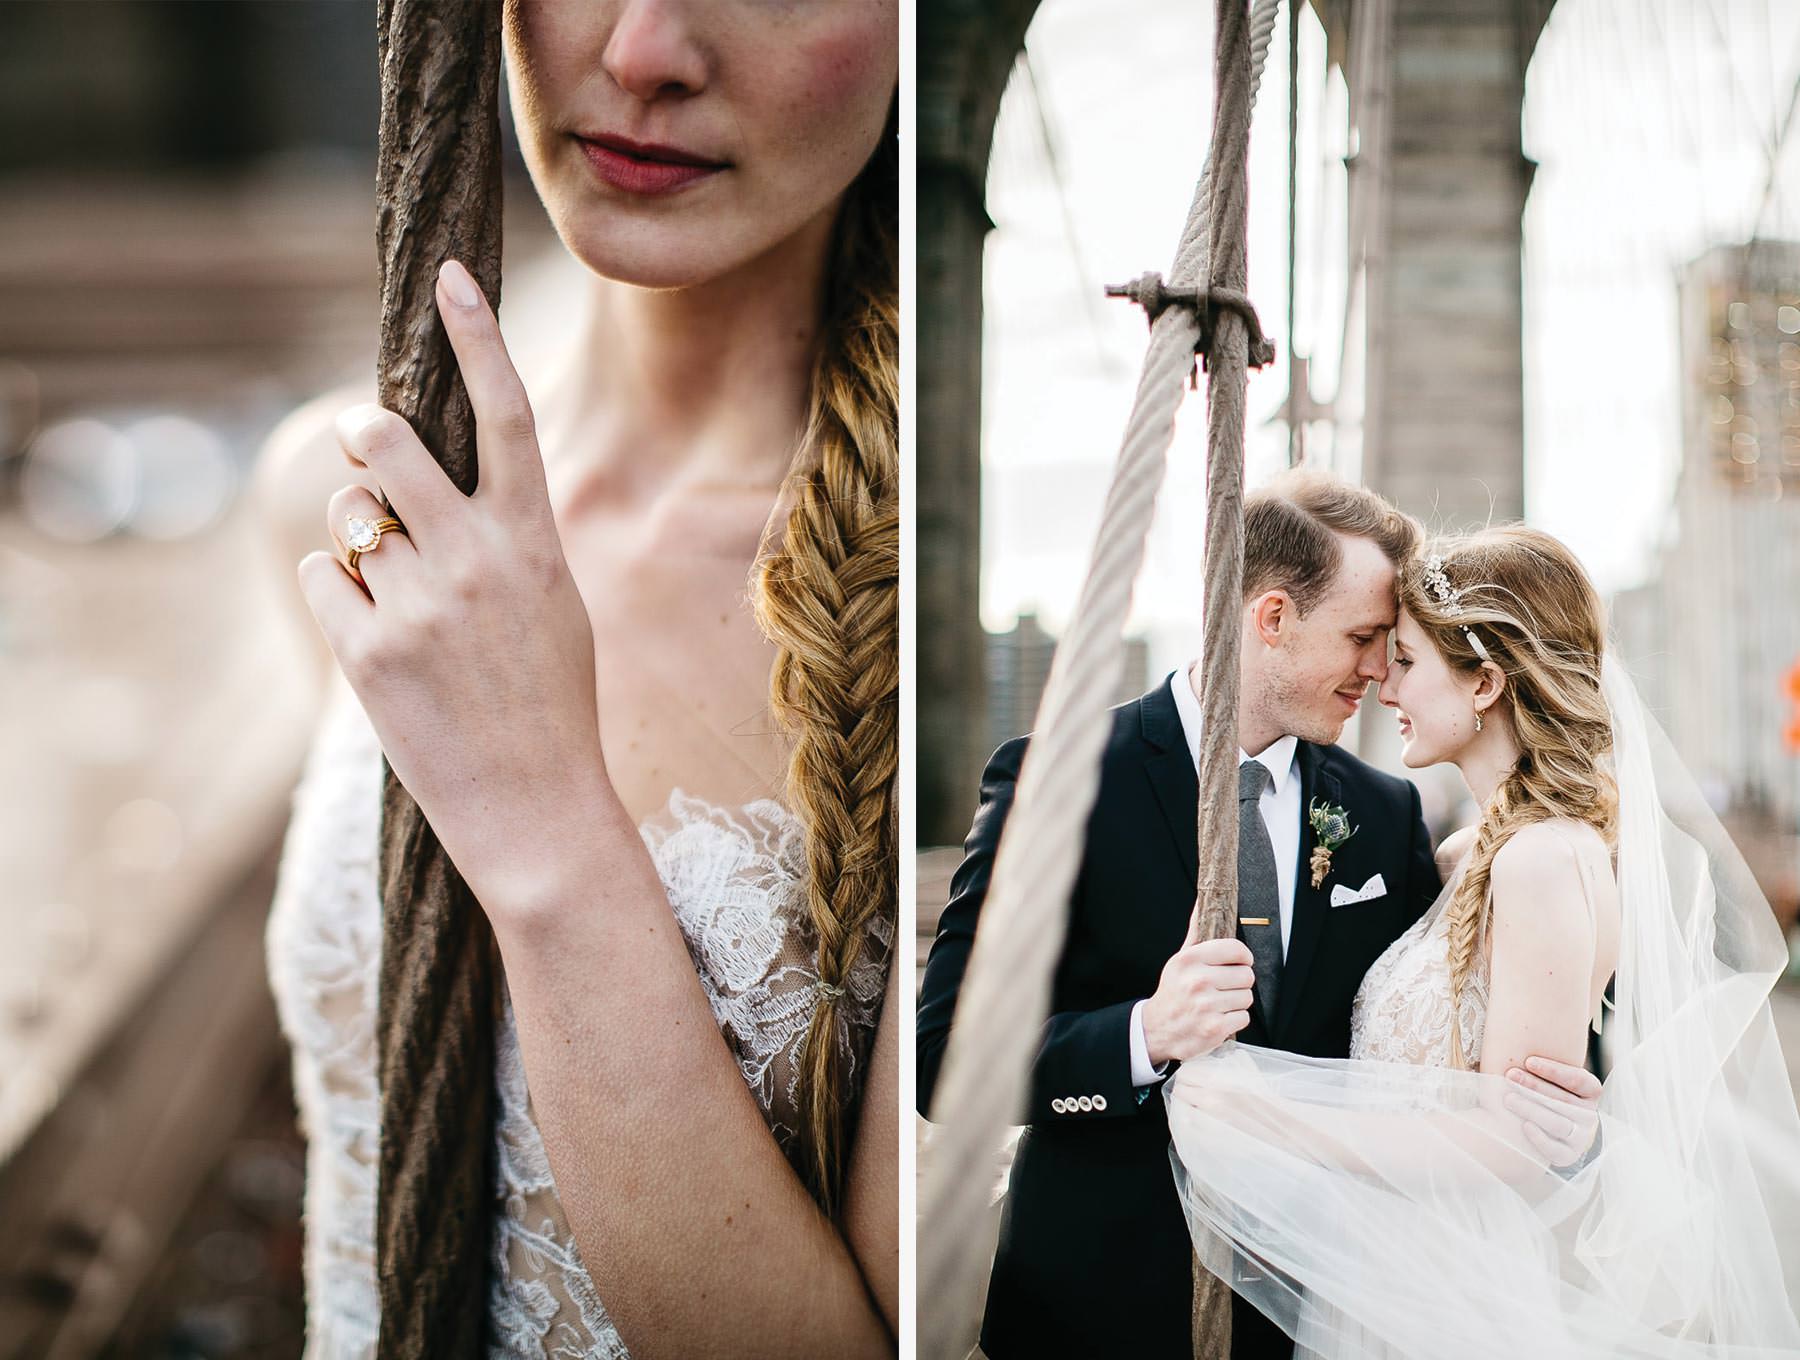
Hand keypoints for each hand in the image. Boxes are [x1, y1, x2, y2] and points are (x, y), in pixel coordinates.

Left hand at [297, 259, 611, 914]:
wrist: (539, 809)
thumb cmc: (553, 705)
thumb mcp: (559, 606)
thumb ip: (509, 538)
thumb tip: (434, 484)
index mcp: (536, 541)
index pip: (508, 414)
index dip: (477, 337)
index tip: (450, 276)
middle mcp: (478, 559)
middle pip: (387, 440)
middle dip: (366, 437)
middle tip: (370, 452)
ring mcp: (420, 605)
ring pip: (346, 515)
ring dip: (356, 535)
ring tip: (393, 589)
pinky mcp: (368, 652)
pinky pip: (322, 576)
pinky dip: (336, 593)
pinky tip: (376, 636)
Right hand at [1142, 938, 1255, 1065]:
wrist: (1156, 1030)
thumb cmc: (1173, 993)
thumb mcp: (1179, 961)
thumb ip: (1195, 933)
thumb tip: (1201, 903)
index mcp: (1189, 960)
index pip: (1236, 949)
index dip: (1243, 957)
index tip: (1240, 963)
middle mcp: (1197, 981)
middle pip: (1247, 975)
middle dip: (1239, 983)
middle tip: (1224, 988)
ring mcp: (1206, 1006)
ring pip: (1247, 997)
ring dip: (1237, 1002)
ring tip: (1219, 1004)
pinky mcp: (1214, 1028)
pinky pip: (1244, 1017)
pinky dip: (1234, 1020)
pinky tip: (1218, 1017)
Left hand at [1503, 1054, 1600, 1167]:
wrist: (1537, 1129)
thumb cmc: (1536, 1091)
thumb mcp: (1546, 1076)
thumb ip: (1540, 1061)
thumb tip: (1525, 1020)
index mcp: (1590, 1092)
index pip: (1579, 1080)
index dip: (1555, 1070)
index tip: (1527, 1060)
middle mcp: (1589, 1115)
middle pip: (1564, 1100)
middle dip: (1534, 1086)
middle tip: (1509, 1075)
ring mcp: (1581, 1137)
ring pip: (1559, 1123)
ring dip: (1533, 1109)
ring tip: (1508, 1098)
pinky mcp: (1568, 1156)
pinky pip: (1557, 1150)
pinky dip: (1541, 1139)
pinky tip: (1524, 1126)